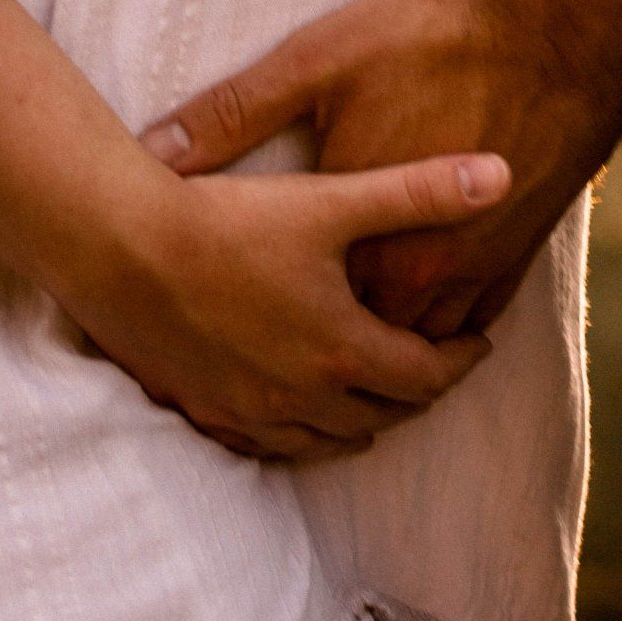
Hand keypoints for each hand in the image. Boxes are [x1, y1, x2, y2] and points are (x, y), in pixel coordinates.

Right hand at [62, 147, 513, 461]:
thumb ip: (419, 192)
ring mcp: (250, 412)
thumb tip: (502, 174)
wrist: (119, 247)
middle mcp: (303, 398)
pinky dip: (300, 433)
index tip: (477, 338)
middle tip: (434, 361)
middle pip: (385, 414)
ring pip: (328, 440)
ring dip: (364, 418)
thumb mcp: (331, 200)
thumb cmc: (226, 219)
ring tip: (377, 390)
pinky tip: (298, 409)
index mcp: (344, 351)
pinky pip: (268, 446)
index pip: (428, 376)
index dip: (462, 358)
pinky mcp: (203, 412)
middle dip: (418, 389)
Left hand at [142, 0, 621, 338]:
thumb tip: (158, 151)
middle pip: (367, 347)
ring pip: (426, 343)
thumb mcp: (316, 62)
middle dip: (326, 348)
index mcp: (368, 241)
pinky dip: (446, 326)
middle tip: (275, 345)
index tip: (228, 316)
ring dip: (389, 346)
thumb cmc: (431, 34)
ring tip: (342, 345)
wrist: (554, 18)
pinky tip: (423, 316)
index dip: (265, 317)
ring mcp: (480, 266)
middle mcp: (426, 273)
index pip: (307, 315)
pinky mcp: (521, 248)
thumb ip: (235, 114)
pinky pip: (478, 319)